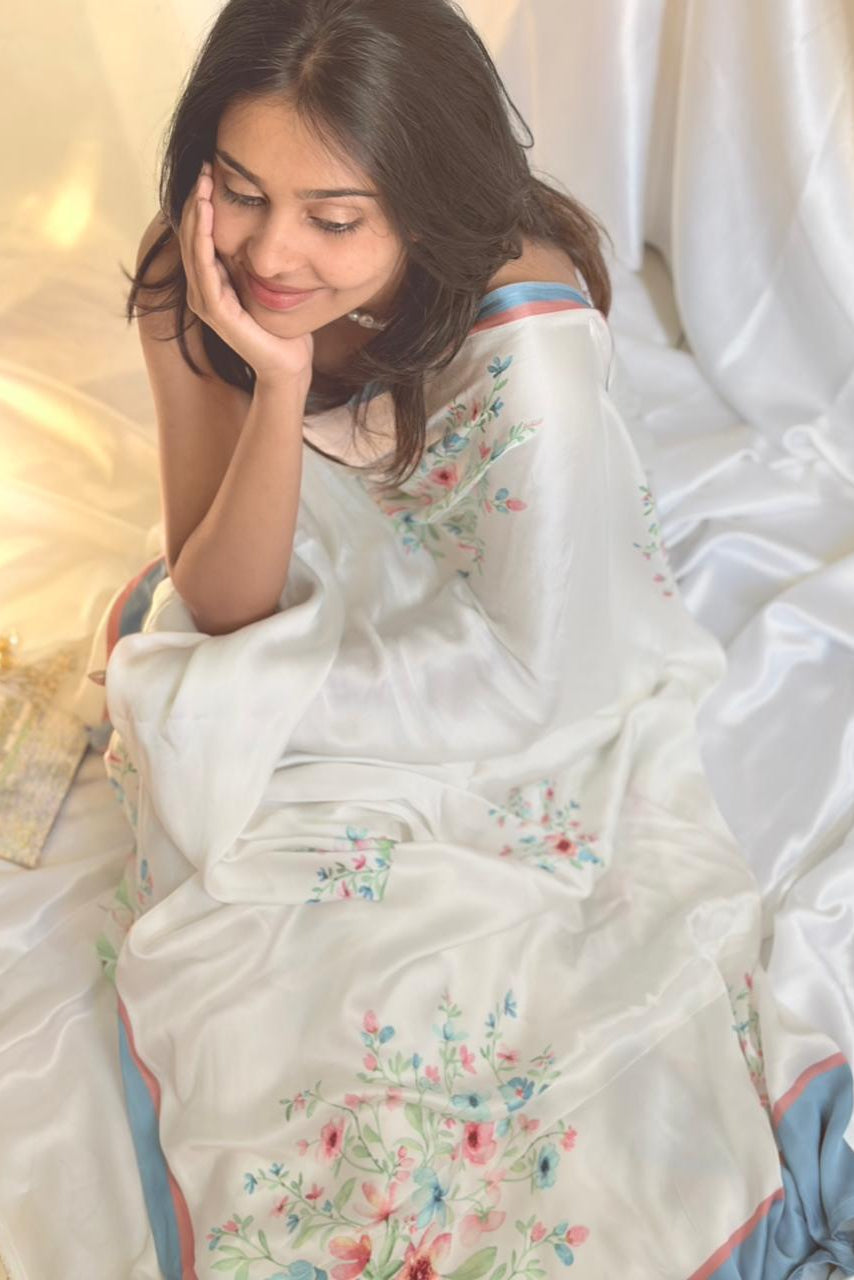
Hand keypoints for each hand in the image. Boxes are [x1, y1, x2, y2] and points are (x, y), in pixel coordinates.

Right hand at [178, 161, 313, 388]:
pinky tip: (209, 215)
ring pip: (194, 247)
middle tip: (204, 166)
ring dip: (198, 214)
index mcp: (211, 280)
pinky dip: (204, 240)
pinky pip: (205, 269)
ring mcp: (206, 301)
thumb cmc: (280, 324)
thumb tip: (258, 217)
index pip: (199, 233)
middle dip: (197, 199)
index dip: (202, 202)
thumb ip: (251, 256)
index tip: (210, 169)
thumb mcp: (264, 280)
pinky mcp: (216, 312)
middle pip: (191, 235)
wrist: (288, 362)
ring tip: (204, 184)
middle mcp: (202, 288)